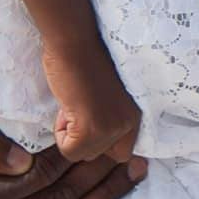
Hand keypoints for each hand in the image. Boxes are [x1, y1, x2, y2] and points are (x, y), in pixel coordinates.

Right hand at [42, 41, 140, 163]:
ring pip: (83, 154)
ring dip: (71, 134)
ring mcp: (113, 127)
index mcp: (138, 114)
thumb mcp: (109, 99)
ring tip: (74, 104)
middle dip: (84, 139)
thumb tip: (95, 147)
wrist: (75, 43)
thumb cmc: (86, 63)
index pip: (124, 153)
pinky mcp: (92, 129)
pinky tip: (68, 106)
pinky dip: (61, 133)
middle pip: (100, 155)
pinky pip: (70, 151)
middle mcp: (131, 123)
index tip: (90, 121)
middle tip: (79, 108)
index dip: (101, 142)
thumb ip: (110, 121)